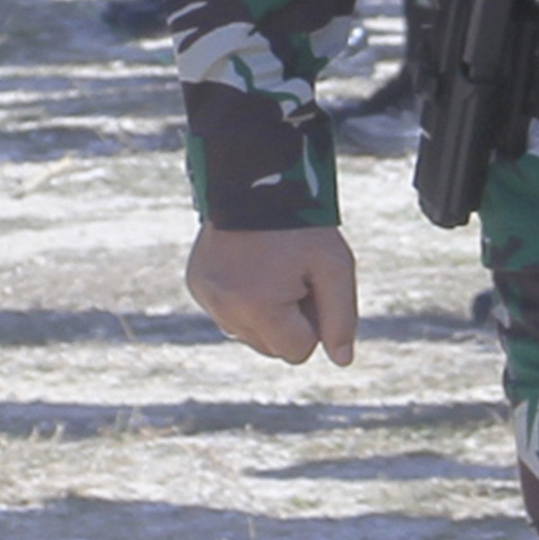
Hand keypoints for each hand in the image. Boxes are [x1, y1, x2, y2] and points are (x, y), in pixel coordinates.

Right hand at [188, 224, 360, 364]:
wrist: (254, 178)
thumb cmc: (301, 224)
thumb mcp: (334, 267)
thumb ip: (341, 318)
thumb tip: (342, 361)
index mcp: (258, 309)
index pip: (298, 352)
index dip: (314, 322)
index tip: (312, 286)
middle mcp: (224, 310)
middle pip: (272, 348)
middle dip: (289, 320)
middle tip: (294, 275)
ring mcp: (206, 298)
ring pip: (248, 333)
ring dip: (266, 311)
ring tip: (273, 267)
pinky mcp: (196, 284)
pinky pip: (229, 312)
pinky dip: (244, 298)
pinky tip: (252, 265)